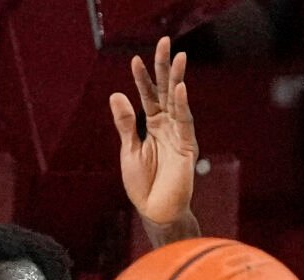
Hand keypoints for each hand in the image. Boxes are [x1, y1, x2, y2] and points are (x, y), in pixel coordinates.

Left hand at [109, 36, 198, 231]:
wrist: (156, 212)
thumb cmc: (142, 186)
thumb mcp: (128, 150)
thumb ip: (125, 124)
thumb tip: (116, 94)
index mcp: (152, 127)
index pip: (148, 96)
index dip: (142, 78)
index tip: (135, 59)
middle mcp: (168, 127)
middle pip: (166, 91)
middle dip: (165, 68)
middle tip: (165, 42)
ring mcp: (179, 135)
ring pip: (178, 102)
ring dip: (177, 79)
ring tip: (178, 57)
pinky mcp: (187, 148)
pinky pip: (185, 123)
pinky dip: (181, 105)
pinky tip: (178, 89)